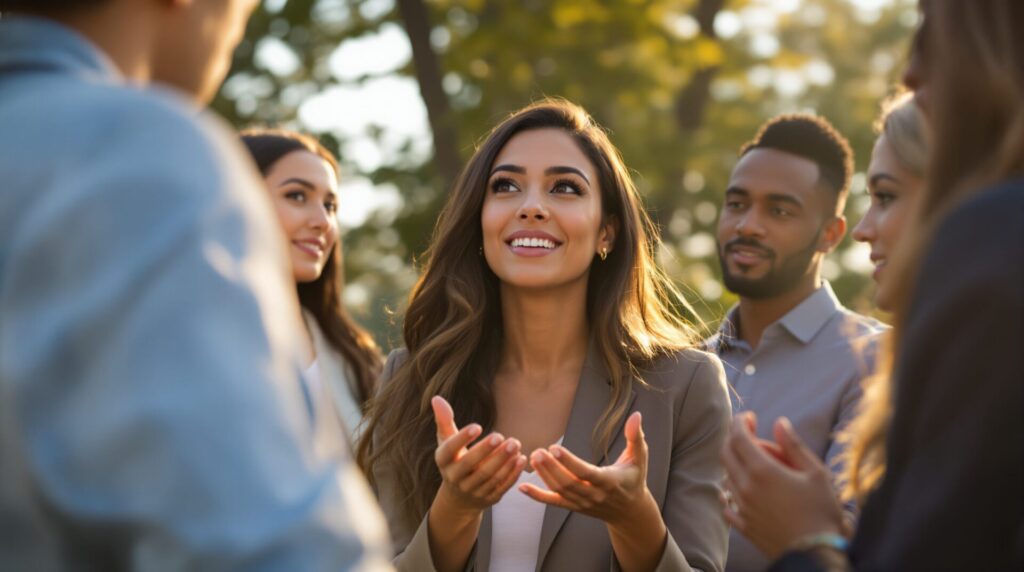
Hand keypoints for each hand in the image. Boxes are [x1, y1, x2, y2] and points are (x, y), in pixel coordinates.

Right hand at [431, 396, 526, 515]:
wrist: (459, 498)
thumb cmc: (454, 460)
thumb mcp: (446, 441)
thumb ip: (444, 420)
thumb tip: (436, 398)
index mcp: (444, 462)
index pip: (449, 450)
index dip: (462, 439)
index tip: (478, 426)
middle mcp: (455, 478)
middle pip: (471, 465)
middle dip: (487, 451)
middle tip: (502, 436)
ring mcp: (472, 491)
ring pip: (489, 476)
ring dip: (503, 461)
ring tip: (515, 444)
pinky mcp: (488, 498)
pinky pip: (501, 486)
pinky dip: (512, 474)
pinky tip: (521, 459)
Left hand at [520, 411, 654, 527]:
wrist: (630, 512)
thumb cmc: (634, 479)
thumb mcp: (639, 457)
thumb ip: (635, 436)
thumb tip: (637, 415)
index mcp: (609, 481)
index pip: (586, 472)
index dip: (569, 462)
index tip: (554, 448)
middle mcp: (594, 495)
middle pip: (568, 483)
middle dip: (551, 468)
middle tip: (537, 451)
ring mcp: (583, 503)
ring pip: (559, 491)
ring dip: (543, 475)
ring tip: (533, 457)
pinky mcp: (574, 507)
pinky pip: (553, 502)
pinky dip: (537, 496)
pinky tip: (522, 486)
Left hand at [720, 412, 844, 559]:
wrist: (817, 553)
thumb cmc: (822, 511)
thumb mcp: (816, 473)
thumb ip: (794, 445)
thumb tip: (779, 422)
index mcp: (762, 471)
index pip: (739, 437)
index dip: (740, 422)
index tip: (749, 416)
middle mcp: (745, 488)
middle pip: (726, 454)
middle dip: (733, 438)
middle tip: (749, 433)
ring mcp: (742, 508)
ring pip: (727, 477)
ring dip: (735, 464)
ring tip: (753, 462)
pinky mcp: (744, 526)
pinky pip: (728, 506)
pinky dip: (731, 493)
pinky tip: (740, 491)